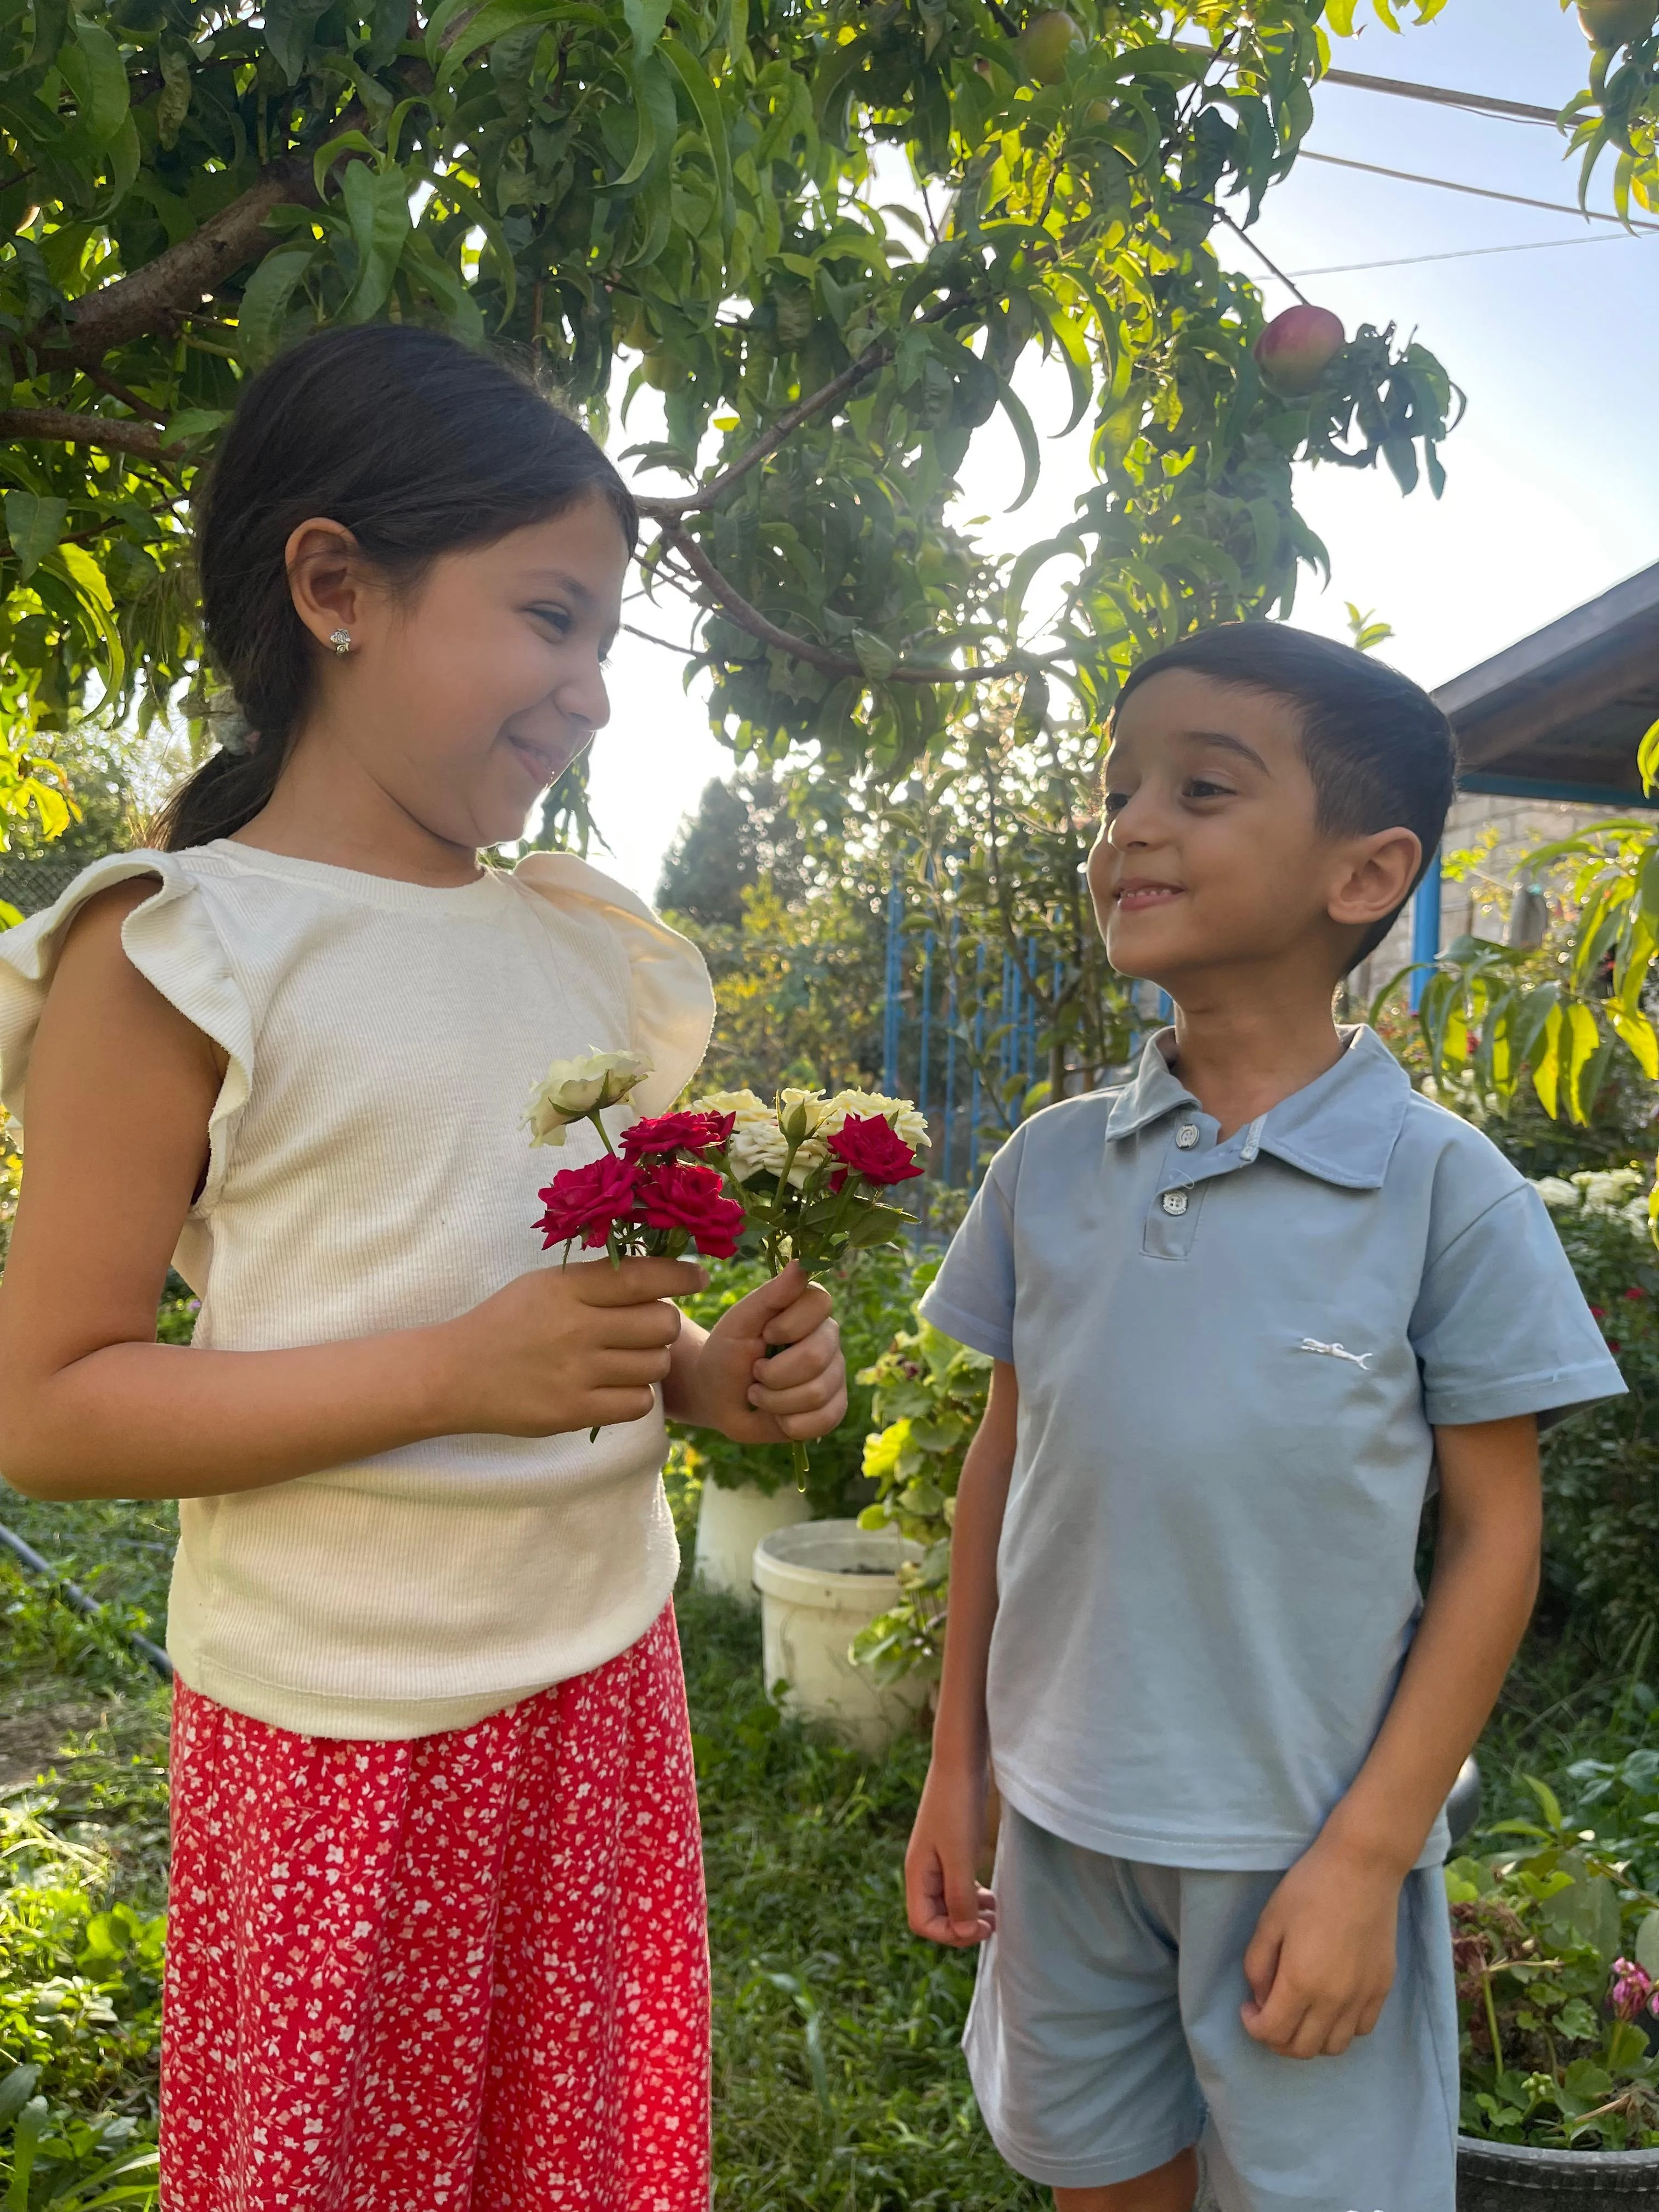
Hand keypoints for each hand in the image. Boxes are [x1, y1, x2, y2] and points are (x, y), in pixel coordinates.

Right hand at [443, 1256, 705, 1438]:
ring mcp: (576, 1373)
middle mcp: (576, 1328)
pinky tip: (615, 1387)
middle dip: (664, 1324)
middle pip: (661, 1323)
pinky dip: (636, 1395)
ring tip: (625, 1359)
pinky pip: (639, 1403)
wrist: (454, 1374)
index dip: (681, 1276)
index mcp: (568, 1289)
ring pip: (655, 1364)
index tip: (698, 1277)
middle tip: (646, 1327)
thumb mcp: (544, 1286)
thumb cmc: (505, 1323)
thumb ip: (596, 1281)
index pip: (643, 1276)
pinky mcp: (574, 1412)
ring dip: (650, 1361)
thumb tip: (660, 1276)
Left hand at [676, 1262, 846, 1442]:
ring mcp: (835, 1375)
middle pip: (817, 1356)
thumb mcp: (739, 1322)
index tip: (764, 1334)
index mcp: (808, 1309)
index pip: (820, 1303)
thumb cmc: (726, 1353)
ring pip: (818, 1392)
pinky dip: (791, 1423)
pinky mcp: (835, 1408)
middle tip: (755, 1374)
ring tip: (760, 1394)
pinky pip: (825, 1419)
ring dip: (775, 1400)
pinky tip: (777, 1415)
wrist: (718, 1397)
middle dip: (773, 1373)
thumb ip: (770, 1295)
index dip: (788, 1325)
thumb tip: (801, 1264)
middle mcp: (828, 1339)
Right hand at [906, 1760, 995, 1946]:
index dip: (949, 1934)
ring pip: (949, 1902)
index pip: (923, 1922)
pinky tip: (990, 1895)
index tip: (979, 1927)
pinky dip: (973, 1896)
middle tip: (992, 1924)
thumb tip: (963, 1932)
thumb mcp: (959, 1856)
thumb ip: (959, 1896)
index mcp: (917, 1874)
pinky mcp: (952, 1850)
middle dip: (962, 1926)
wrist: (961, 1764)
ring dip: (969, 1913)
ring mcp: (937, 1860)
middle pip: (936, 1916)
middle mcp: (924, 1871)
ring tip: (994, 1914)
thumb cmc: (956, 1807)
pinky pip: (958, 1885)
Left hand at [1240, 1838, 1401, 2058]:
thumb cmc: (1309, 1888)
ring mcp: (1363, 1997)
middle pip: (1302, 2049)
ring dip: (1310, 2039)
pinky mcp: (1382, 1988)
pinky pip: (1361, 2029)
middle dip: (1277, 2040)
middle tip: (1268, 2015)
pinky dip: (1340, 2029)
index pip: (1273, 2032)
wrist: (1362, 1868)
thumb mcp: (1269, 1921)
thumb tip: (1261, 1998)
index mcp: (1301, 1983)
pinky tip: (1329, 2005)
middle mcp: (1334, 2000)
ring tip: (1299, 2012)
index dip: (1253, 2027)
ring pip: (1334, 2047)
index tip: (1248, 2008)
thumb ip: (1258, 1966)